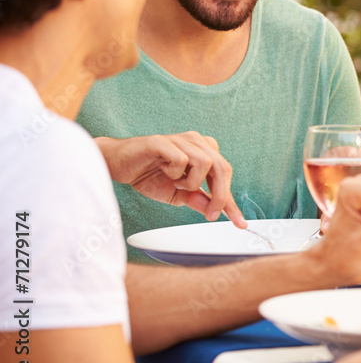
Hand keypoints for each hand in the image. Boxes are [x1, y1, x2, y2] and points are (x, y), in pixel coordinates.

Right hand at [95, 133, 245, 226]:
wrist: (118, 165)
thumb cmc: (148, 175)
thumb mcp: (178, 194)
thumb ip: (197, 200)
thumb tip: (215, 211)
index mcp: (204, 151)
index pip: (225, 176)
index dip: (231, 201)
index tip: (240, 223)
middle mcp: (196, 141)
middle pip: (223, 167)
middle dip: (220, 195)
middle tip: (211, 214)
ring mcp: (181, 139)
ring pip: (205, 163)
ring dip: (193, 182)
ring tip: (177, 183)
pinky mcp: (163, 141)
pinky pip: (181, 159)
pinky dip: (175, 172)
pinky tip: (164, 171)